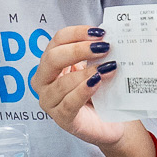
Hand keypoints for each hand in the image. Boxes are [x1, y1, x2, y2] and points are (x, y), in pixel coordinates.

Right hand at [35, 25, 128, 149]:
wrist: (112, 122)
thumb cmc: (100, 93)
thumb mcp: (95, 67)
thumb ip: (95, 54)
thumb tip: (106, 38)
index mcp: (50, 63)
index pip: (57, 41)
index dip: (77, 33)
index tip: (99, 33)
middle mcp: (44, 81)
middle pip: (53, 58)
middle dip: (79, 50)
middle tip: (104, 48)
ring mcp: (49, 101)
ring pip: (61, 83)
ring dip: (86, 73)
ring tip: (108, 68)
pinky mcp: (61, 118)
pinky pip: (68, 103)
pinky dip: (83, 91)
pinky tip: (97, 83)